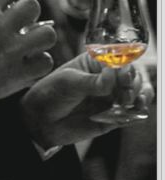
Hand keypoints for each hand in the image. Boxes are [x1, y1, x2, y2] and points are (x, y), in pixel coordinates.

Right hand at [0, 0, 56, 106]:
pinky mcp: (17, 74)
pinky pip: (45, 61)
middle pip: (32, 6)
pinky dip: (38, 62)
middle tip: (24, 21)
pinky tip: (28, 63)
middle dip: (29, 12)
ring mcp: (10, 50)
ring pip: (47, 33)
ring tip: (30, 42)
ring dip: (39, 37)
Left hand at [20, 52, 153, 148]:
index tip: (122, 73)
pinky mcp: (114, 115)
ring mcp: (111, 96)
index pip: (118, 58)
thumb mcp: (68, 83)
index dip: (125, 65)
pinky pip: (132, 113)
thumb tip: (113, 74)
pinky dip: (135, 113)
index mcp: (95, 62)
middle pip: (133, 76)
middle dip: (132, 83)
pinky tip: (130, 113)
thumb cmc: (50, 94)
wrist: (40, 121)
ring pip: (137, 93)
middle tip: (124, 93)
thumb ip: (92, 81)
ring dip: (139, 97)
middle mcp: (107, 78)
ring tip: (128, 102)